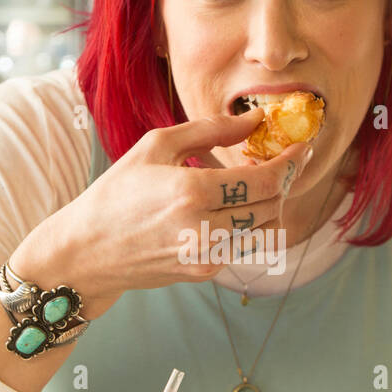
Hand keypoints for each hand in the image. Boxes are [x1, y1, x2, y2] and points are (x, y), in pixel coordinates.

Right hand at [11, 108, 313, 321]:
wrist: (87, 251)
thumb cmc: (117, 192)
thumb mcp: (157, 146)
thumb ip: (212, 130)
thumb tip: (257, 119)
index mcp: (192, 192)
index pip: (267, 181)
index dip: (293, 163)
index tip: (303, 145)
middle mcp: (203, 229)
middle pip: (273, 205)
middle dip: (286, 181)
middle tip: (283, 159)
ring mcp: (206, 255)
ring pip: (264, 229)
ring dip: (269, 203)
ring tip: (253, 181)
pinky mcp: (204, 271)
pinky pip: (243, 244)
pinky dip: (246, 222)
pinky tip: (229, 205)